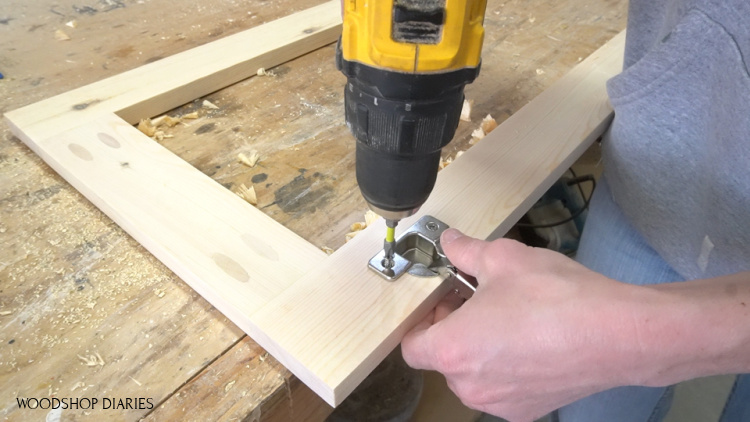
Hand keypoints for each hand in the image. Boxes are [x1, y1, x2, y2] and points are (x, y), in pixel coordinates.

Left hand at [401, 229, 644, 421]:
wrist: (618, 334)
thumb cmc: (557, 298)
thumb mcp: (502, 258)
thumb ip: (465, 251)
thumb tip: (450, 242)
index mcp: (453, 349)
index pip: (410, 346)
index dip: (422, 320)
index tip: (442, 300)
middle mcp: (470, 385)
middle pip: (442, 358)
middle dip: (453, 328)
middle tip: (477, 299)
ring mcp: (499, 402)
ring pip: (472, 373)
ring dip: (479, 348)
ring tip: (508, 317)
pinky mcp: (527, 410)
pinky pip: (501, 386)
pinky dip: (506, 366)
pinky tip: (531, 340)